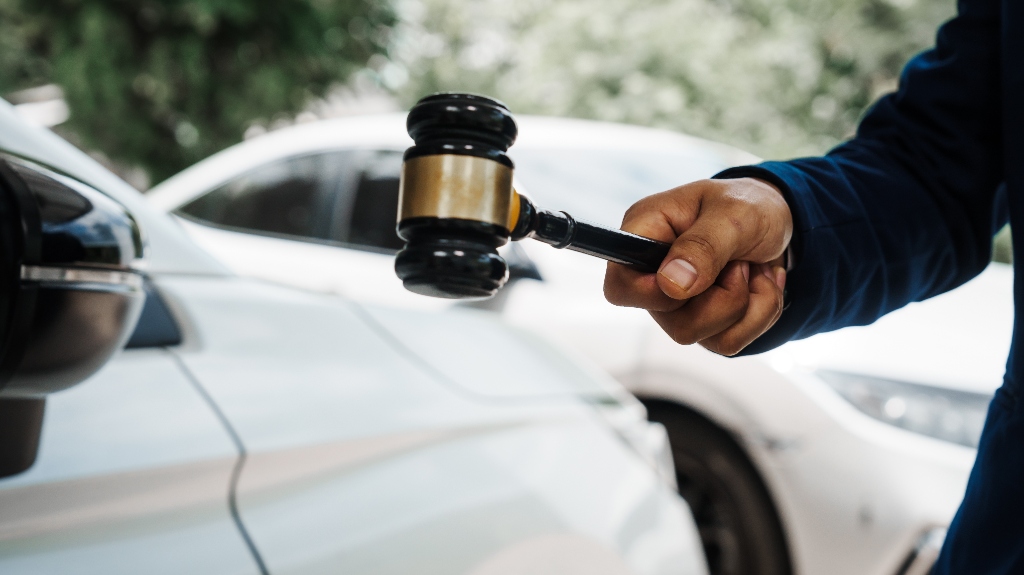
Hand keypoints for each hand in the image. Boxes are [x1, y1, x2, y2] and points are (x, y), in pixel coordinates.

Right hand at [604, 177, 792, 355]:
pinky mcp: (705, 322)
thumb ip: (702, 246)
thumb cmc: (749, 205)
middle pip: (672, 322)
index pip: (620, 287)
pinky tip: (760, 285)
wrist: (781, 221)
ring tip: (752, 269)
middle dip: (722, 298)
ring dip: (745, 305)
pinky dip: (759, 315)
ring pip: (702, 336)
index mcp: (646, 234)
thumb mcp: (733, 213)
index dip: (650, 295)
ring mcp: (678, 304)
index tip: (692, 279)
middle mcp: (654, 275)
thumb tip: (671, 284)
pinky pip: (727, 343)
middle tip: (740, 262)